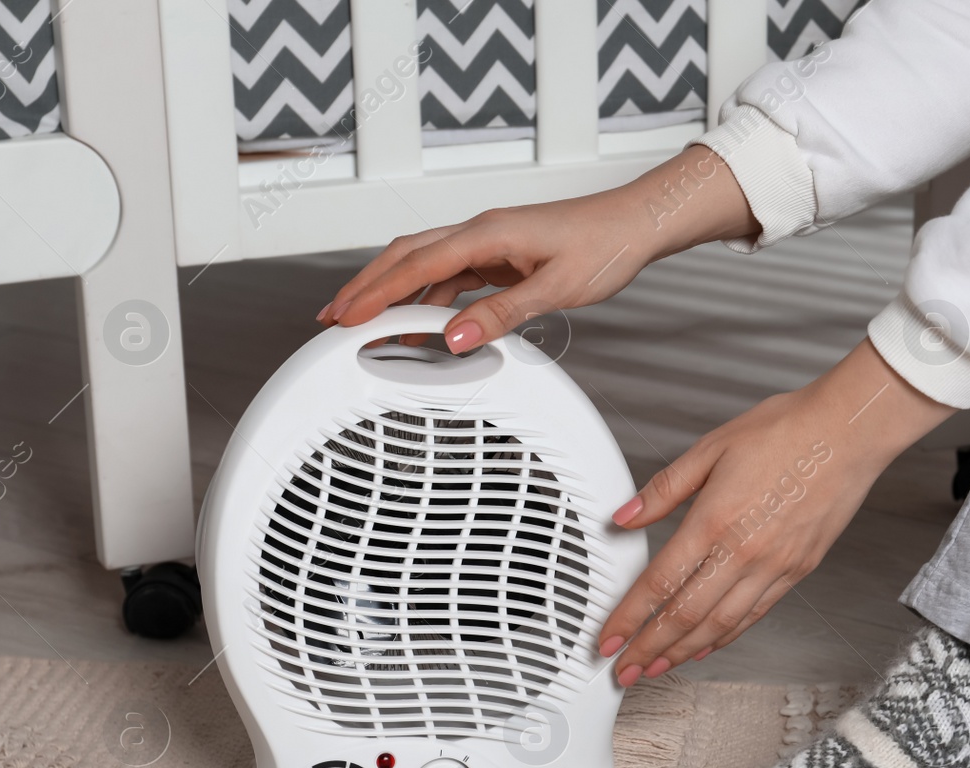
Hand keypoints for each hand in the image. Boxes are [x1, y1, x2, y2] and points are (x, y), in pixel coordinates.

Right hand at [317, 146, 757, 349]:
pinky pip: (451, 276)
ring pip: (425, 266)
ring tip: (366, 326)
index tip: (345, 317)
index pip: (416, 265)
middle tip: (333, 320)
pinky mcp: (501, 256)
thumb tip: (455, 339)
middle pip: (406, 257)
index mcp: (487, 233)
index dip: (376, 292)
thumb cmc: (605, 246)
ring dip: (394, 293)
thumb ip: (503, 314)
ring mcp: (488, 243)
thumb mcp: (555, 289)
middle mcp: (480, 232)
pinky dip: (429, 299)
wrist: (636, 225)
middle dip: (366, 288)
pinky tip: (423, 324)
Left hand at [600, 338, 956, 683]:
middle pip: (685, 616)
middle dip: (648, 649)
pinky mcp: (797, 570)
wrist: (849, 432)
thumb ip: (663, 490)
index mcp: (715, 520)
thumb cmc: (787, 431)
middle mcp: (744, 552)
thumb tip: (625, 517)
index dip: (628, 619)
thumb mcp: (711, 448)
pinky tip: (705, 645)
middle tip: (623, 670)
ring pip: (720, 625)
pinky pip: (754, 615)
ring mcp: (774, 566)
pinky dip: (725, 637)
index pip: (659, 584)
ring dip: (683, 652)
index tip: (608, 640)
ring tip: (656, 668)